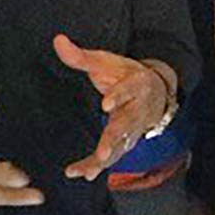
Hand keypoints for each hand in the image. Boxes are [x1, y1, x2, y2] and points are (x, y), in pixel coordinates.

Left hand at [53, 35, 171, 180]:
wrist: (156, 89)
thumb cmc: (124, 74)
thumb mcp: (106, 61)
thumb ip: (81, 56)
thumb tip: (57, 39)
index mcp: (135, 85)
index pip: (128, 90)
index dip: (118, 96)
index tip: (106, 104)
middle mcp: (137, 109)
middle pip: (126, 125)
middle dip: (114, 140)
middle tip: (103, 153)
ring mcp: (133, 129)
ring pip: (121, 146)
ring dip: (106, 159)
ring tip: (90, 171)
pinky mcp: (127, 141)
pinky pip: (113, 156)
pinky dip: (98, 166)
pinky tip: (83, 174)